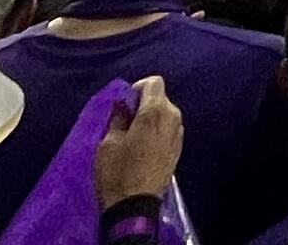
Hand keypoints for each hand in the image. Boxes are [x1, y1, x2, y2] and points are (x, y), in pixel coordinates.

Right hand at [96, 79, 182, 208]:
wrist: (135, 206)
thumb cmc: (118, 172)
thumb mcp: (108, 142)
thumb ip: (119, 117)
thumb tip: (124, 104)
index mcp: (156, 112)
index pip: (154, 82)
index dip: (137, 88)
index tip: (124, 104)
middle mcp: (173, 118)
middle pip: (160, 98)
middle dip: (143, 104)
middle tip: (124, 121)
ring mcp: (179, 134)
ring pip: (165, 114)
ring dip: (150, 118)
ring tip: (132, 136)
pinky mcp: (179, 149)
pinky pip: (168, 130)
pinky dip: (157, 131)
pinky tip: (143, 148)